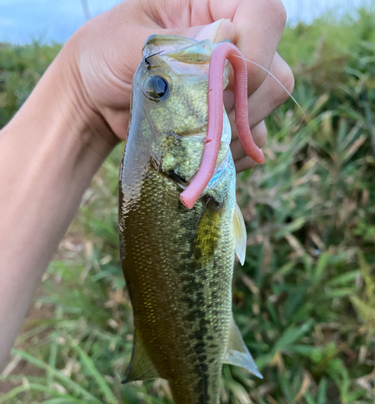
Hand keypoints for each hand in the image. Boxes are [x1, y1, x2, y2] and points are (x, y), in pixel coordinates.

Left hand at [63, 0, 293, 171]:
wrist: (98, 95)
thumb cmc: (107, 54)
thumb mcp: (130, 41)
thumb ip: (176, 42)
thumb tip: (224, 38)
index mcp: (212, 4)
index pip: (265, 16)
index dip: (254, 53)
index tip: (219, 83)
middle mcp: (234, 40)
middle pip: (276, 70)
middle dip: (243, 103)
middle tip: (202, 117)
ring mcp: (237, 80)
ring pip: (268, 106)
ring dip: (237, 131)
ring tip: (197, 138)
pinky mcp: (231, 115)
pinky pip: (254, 137)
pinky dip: (235, 152)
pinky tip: (207, 156)